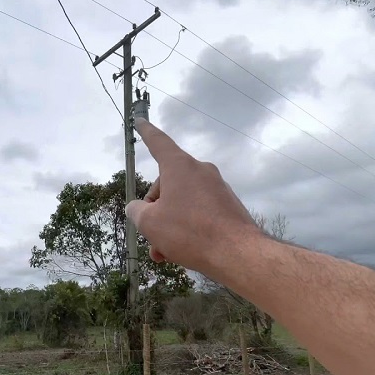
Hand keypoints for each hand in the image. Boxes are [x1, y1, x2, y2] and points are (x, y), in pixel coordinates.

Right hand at [126, 118, 261, 273]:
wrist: (237, 253)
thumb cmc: (189, 232)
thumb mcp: (150, 223)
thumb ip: (137, 211)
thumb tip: (137, 208)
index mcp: (179, 167)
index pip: (158, 143)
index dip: (146, 133)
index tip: (141, 121)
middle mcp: (200, 171)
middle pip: (167, 184)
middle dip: (155, 210)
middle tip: (151, 235)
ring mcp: (216, 187)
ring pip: (183, 202)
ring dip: (169, 224)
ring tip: (164, 252)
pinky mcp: (227, 204)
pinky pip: (200, 212)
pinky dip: (188, 227)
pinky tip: (184, 251)